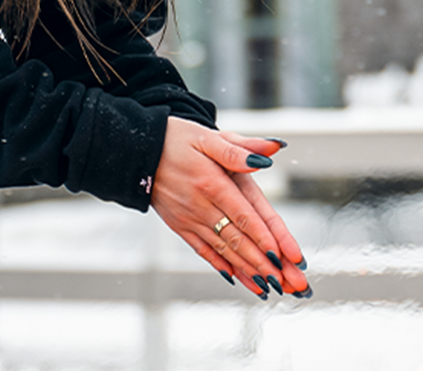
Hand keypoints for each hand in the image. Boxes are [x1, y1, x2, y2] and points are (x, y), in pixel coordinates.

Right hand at [149, 118, 308, 297]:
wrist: (135, 150)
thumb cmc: (175, 138)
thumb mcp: (206, 136)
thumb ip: (239, 148)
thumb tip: (271, 151)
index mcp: (211, 182)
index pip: (245, 215)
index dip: (266, 237)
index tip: (285, 257)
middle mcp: (200, 205)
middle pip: (238, 239)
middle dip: (264, 263)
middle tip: (286, 282)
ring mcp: (189, 218)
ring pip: (223, 249)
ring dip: (247, 269)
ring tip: (268, 286)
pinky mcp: (178, 225)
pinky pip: (202, 250)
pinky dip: (220, 265)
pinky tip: (235, 277)